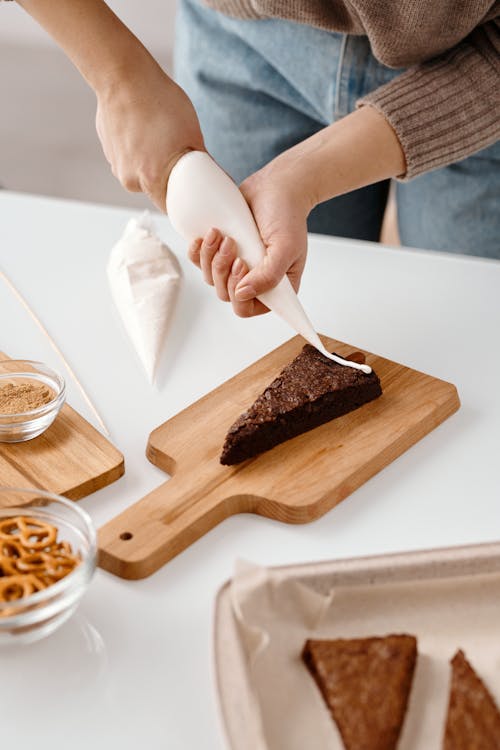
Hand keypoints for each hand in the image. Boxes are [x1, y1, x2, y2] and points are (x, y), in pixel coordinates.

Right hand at [96, 56, 204, 209]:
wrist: (122, 76)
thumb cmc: (160, 102)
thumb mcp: (193, 136)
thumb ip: (203, 165)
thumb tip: (221, 182)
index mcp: (150, 181)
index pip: (171, 207)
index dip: (184, 203)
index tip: (193, 195)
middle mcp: (130, 178)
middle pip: (156, 190)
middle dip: (169, 179)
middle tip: (180, 156)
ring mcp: (116, 165)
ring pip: (141, 173)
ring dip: (152, 163)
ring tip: (160, 136)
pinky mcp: (108, 150)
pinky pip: (129, 159)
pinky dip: (138, 150)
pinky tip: (144, 130)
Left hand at [188, 152, 313, 316]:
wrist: (275, 187)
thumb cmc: (287, 216)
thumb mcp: (285, 247)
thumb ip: (268, 275)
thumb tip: (242, 294)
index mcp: (274, 288)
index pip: (247, 309)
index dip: (238, 295)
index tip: (242, 265)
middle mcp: (254, 281)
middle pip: (225, 294)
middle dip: (223, 270)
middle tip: (231, 244)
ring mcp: (236, 267)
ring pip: (211, 279)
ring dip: (211, 258)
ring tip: (221, 235)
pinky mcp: (221, 252)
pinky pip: (200, 263)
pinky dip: (199, 252)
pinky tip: (204, 237)